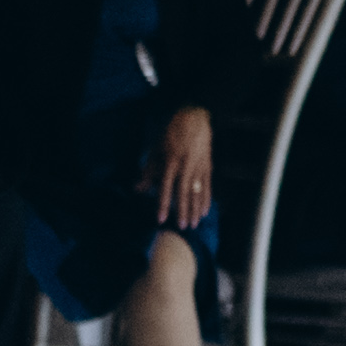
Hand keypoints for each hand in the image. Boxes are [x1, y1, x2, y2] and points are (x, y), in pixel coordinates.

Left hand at [149, 105, 215, 230]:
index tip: (161, 219)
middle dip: (183, 211)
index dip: (163, 205)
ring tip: (194, 224)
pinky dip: (206, 199)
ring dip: (195, 209)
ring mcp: (199, 167)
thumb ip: (148, 171)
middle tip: (182, 227)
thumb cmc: (171, 133)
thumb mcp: (155, 149)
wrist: (194, 118)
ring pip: (198, 192)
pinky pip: (207, 186)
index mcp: (171, 162)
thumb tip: (137, 189)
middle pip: (184, 193)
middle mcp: (186, 166)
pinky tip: (204, 211)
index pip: (166, 188)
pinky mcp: (207, 166)